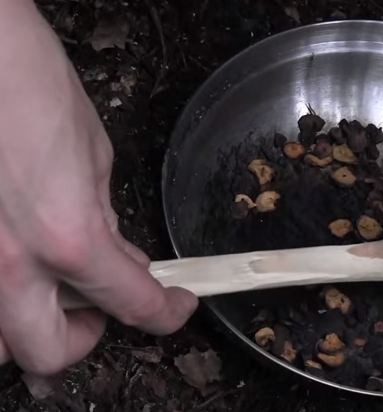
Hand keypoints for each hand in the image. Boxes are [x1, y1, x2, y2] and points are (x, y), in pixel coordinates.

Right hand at [0, 1, 196, 374]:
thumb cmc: (25, 84)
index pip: (133, 302)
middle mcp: (7, 264)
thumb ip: (103, 219)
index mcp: (67, 237)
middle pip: (47, 353)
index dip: (166, 313)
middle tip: (96, 310)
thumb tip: (115, 254)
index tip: (175, 307)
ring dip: (25, 329)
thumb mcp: (92, 155)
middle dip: (84, 339)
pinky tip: (12, 260)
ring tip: (43, 294)